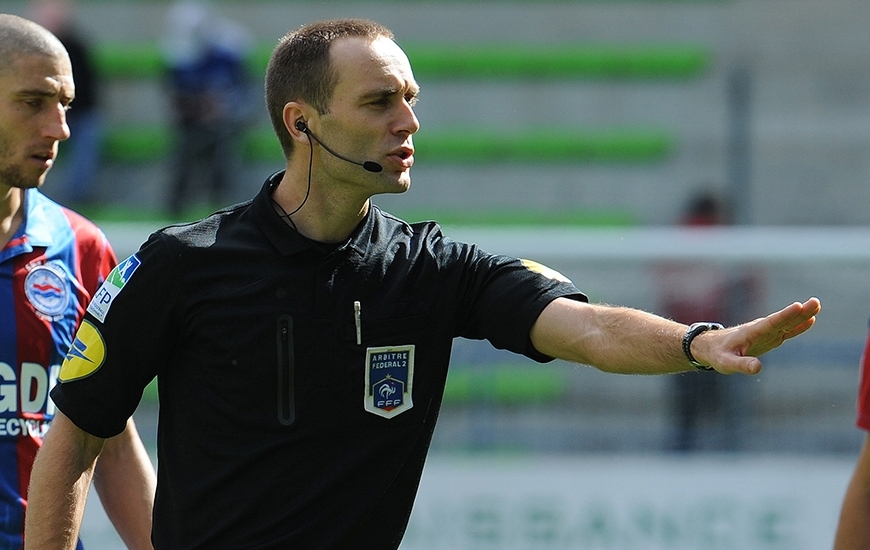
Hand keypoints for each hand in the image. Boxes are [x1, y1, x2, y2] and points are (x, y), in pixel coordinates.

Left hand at [693, 297, 820, 374]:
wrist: (711, 346)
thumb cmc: (718, 354)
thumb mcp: (727, 363)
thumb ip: (741, 365)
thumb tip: (758, 368)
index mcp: (751, 333)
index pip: (770, 323)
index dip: (784, 316)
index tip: (798, 306)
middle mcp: (761, 329)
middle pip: (783, 319)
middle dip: (799, 312)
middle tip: (816, 302)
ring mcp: (766, 332)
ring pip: (787, 322)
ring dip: (802, 315)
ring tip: (817, 305)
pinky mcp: (769, 337)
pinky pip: (786, 330)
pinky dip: (798, 326)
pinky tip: (810, 320)